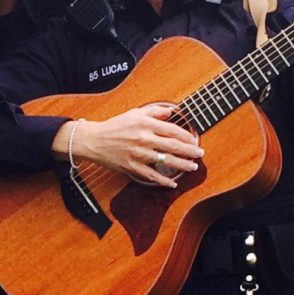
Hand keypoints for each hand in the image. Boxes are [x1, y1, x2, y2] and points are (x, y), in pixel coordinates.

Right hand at [68, 103, 203, 188]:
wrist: (94, 140)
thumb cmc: (114, 126)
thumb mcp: (134, 113)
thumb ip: (153, 111)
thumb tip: (171, 112)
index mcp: (144, 123)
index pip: (171, 129)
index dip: (186, 135)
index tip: (195, 139)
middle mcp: (143, 138)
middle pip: (172, 145)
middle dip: (189, 151)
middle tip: (200, 154)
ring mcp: (138, 153)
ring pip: (165, 161)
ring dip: (181, 165)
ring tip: (192, 167)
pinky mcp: (132, 166)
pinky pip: (151, 175)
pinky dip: (163, 181)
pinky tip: (172, 183)